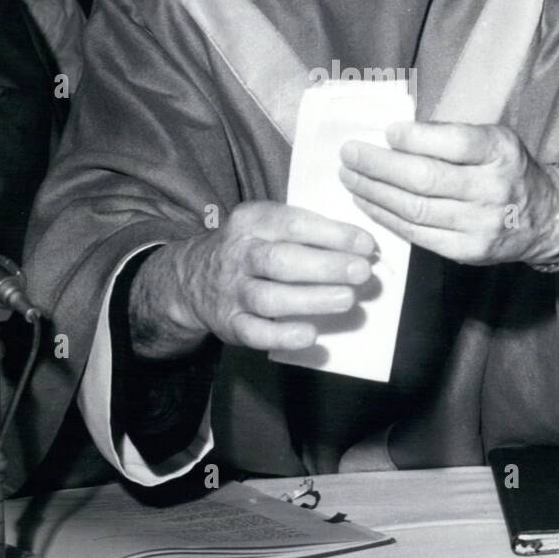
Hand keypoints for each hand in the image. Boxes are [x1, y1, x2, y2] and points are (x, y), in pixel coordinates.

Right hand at [130, 201, 374, 357]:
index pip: (293, 223)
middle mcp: (239, 254)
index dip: (332, 234)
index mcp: (251, 221)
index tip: (366, 244)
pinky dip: (283, 336)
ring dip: (310, 299)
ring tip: (346, 299)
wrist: (191, 278)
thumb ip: (307, 232)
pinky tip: (310, 335)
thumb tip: (363, 248)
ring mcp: (232, 291)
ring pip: (269, 297)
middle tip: (362, 272)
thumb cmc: (251, 248)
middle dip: (325, 266)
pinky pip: (255, 333)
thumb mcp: (267, 225)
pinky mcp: (230, 324)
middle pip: (281, 260)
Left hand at [339, 121, 558, 266]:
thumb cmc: (507, 168)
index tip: (386, 132)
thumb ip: (451, 135)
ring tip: (349, 177)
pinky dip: (385, 217)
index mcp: (500, 152)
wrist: (544, 218)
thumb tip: (396, 134)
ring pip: (414, 209)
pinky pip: (416, 234)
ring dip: (373, 193)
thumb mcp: (494, 139)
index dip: (414, 138)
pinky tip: (366, 203)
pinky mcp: (466, 251)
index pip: (454, 143)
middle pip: (425, 178)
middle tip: (349, 154)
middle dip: (378, 166)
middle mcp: (492, 189)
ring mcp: (479, 225)